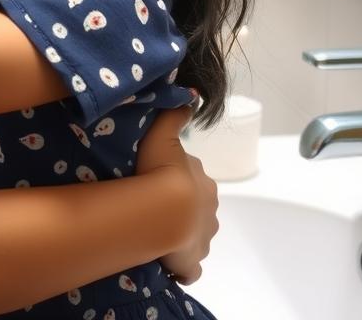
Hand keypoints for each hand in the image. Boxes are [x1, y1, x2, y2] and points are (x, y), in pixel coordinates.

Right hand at [135, 106, 217, 284]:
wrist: (165, 212)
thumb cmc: (161, 171)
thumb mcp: (164, 135)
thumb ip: (175, 115)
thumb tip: (192, 95)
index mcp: (204, 182)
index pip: (192, 178)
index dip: (175, 178)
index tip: (155, 178)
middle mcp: (209, 209)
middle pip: (197, 207)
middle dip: (181, 207)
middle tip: (152, 203)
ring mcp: (203, 237)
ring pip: (194, 233)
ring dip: (180, 233)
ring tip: (154, 230)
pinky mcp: (193, 261)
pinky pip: (190, 266)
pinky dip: (182, 265)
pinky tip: (165, 260)